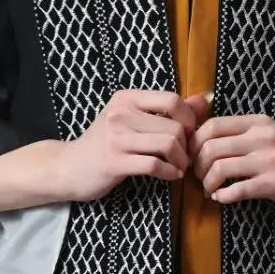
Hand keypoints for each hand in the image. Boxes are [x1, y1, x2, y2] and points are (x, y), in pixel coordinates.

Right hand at [60, 88, 208, 202]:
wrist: (69, 166)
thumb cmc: (105, 142)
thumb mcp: (132, 118)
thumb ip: (168, 109)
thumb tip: (205, 99)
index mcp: (126, 98)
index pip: (172, 100)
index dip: (189, 119)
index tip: (189, 133)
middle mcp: (120, 114)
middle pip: (174, 126)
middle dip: (187, 145)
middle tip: (186, 156)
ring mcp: (116, 138)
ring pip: (167, 144)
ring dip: (181, 160)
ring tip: (179, 166)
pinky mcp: (114, 162)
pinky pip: (154, 165)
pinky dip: (170, 172)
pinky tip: (170, 175)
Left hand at [188, 111, 274, 213]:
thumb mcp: (270, 135)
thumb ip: (243, 134)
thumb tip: (202, 139)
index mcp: (258, 123)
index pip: (212, 125)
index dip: (195, 142)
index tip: (194, 156)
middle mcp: (262, 137)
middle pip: (211, 147)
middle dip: (198, 165)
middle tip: (200, 177)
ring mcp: (269, 160)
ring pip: (219, 168)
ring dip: (207, 183)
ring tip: (211, 189)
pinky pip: (236, 190)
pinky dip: (223, 196)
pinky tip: (222, 199)